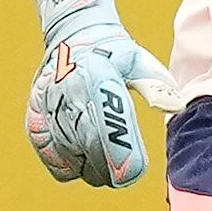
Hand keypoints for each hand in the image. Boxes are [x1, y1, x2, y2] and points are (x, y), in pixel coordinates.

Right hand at [25, 0, 179, 187]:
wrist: (72, 34)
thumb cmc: (114, 53)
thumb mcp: (138, 61)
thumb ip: (156, 85)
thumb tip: (175, 106)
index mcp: (98, 76)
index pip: (110, 123)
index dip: (122, 153)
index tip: (134, 172)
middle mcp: (70, 90)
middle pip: (89, 144)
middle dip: (108, 168)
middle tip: (123, 175)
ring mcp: (49, 103)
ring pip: (68, 152)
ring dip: (88, 168)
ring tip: (104, 168)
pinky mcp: (35, 115)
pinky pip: (48, 152)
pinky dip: (65, 164)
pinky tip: (80, 161)